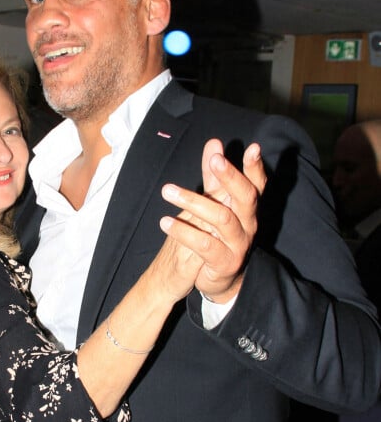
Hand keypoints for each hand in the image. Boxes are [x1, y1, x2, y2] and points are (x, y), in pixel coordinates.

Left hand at [160, 139, 265, 302]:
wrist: (218, 279)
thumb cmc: (217, 236)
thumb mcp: (215, 203)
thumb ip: (213, 176)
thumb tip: (214, 143)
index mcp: (246, 209)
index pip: (256, 185)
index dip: (255, 167)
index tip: (252, 148)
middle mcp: (249, 225)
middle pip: (246, 197)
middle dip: (231, 177)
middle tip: (215, 160)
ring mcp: (239, 244)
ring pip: (222, 218)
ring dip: (193, 201)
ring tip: (166, 191)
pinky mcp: (225, 262)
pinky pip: (205, 244)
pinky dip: (183, 232)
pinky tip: (164, 222)